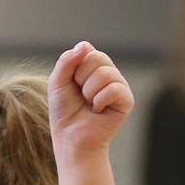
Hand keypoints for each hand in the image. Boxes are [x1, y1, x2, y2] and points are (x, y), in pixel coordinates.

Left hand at [48, 42, 134, 160]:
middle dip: (81, 78)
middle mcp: (108, 72)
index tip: (71, 83)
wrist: (71, 139)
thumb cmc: (64, 112)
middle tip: (80, 96)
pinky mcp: (127, 99)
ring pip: (105, 73)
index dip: (74, 67)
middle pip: (96, 57)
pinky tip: (98, 110)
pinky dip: (100, 101)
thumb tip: (84, 45)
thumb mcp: (57, 83)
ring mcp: (119, 85)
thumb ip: (66, 61)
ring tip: (89, 105)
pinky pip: (114, 88)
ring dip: (89, 92)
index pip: (86, 49)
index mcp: (93, 66)